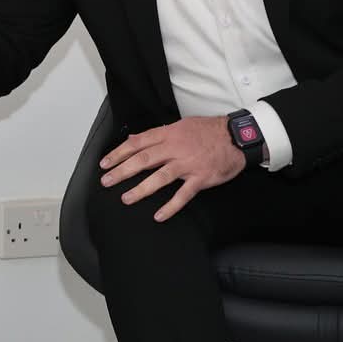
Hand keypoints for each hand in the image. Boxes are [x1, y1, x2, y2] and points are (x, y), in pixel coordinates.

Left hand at [99, 115, 245, 220]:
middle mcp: (176, 148)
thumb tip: (135, 140)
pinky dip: (171, 206)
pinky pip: (183, 194)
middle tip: (106, 181)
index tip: (105, 163)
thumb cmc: (209, 131)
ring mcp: (188, 164)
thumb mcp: (181, 126)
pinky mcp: (200, 178)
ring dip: (141, 189)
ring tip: (126, 198)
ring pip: (160, 177)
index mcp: (169, 134)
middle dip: (122, 171)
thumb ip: (158, 135)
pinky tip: (159, 215)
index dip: (119, 153)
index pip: (138, 143)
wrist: (237, 137)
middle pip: (144, 159)